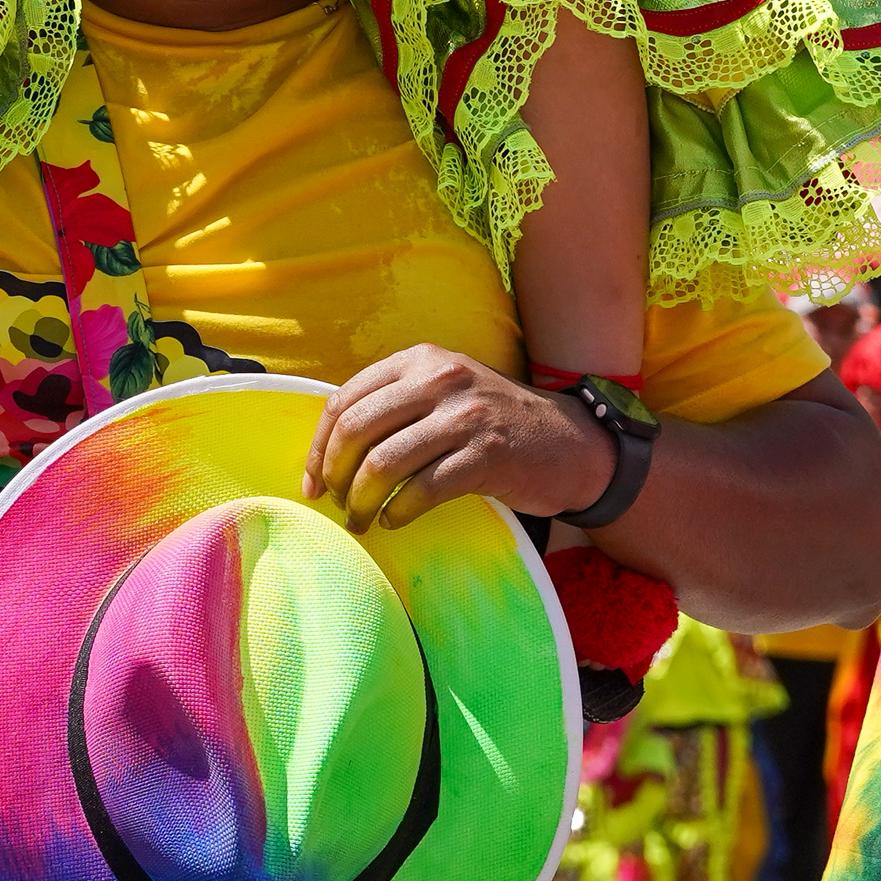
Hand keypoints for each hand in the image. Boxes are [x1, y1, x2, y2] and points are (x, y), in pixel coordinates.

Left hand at [305, 346, 621, 527]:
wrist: (569, 443)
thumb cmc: (491, 424)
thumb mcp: (442, 394)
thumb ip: (392, 407)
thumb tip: (323, 455)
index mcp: (419, 360)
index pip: (345, 399)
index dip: (318, 446)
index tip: (311, 481)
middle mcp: (440, 379)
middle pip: (358, 429)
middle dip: (335, 474)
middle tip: (336, 503)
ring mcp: (466, 416)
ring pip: (385, 462)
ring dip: (362, 501)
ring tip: (361, 520)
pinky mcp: (488, 455)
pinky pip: (423, 489)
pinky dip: (399, 511)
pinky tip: (396, 520)